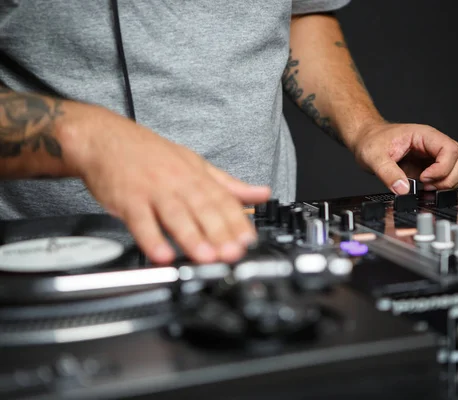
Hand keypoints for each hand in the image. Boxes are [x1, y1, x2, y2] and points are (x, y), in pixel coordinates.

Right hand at [60, 105, 270, 264]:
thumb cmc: (150, 154)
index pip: (224, 200)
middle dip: (220, 233)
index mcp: (197, 176)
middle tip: (233, 254)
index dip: (238, 222)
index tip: (249, 241)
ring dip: (192, 238)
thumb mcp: (196, 164)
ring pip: (176, 216)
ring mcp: (153, 190)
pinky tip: (162, 254)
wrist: (105, 138)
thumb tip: (261, 193)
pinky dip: (152, 239)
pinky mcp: (128, 199)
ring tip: (206, 257)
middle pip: (203, 209)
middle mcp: (178, 183)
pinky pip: (141, 221)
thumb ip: (229, 184)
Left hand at [351, 122, 457, 193]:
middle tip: (428, 185)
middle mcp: (434, 143)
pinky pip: (452, 174)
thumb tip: (403, 190)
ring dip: (450, 181)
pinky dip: (446, 184)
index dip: (442, 168)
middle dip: (449, 178)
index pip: (450, 149)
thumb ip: (388, 173)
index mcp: (424, 135)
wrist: (367, 140)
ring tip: (428, 187)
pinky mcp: (432, 165)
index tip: (424, 178)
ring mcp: (435, 154)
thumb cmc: (371, 141)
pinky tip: (428, 187)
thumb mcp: (374, 157)